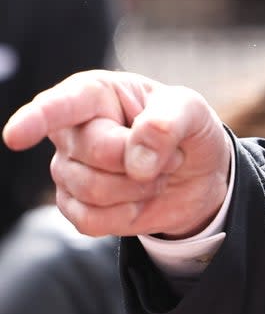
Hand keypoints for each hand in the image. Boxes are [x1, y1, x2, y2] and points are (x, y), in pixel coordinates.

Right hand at [2, 70, 231, 238]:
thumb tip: (135, 161)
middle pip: (94, 151)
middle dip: (141, 156)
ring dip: (140, 186)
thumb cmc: (186, 128)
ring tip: (157, 171)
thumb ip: (167, 123)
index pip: (60, 104)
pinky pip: (91, 221)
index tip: (16, 135)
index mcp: (96, 93)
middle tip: (170, 152)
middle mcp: (73, 130)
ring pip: (92, 190)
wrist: (198, 173)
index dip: (37, 120)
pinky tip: (141, 196)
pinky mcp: (74, 207)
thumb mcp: (192, 111)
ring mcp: (69, 170)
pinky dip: (128, 213)